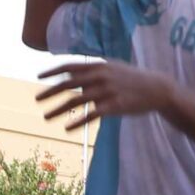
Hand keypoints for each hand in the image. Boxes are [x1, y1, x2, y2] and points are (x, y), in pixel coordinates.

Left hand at [37, 60, 167, 130]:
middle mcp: (100, 76)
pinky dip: (77, 121)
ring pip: (76, 101)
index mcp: (99, 65)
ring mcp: (107, 91)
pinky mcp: (114, 106)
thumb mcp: (113, 67)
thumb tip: (71, 73)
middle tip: (36, 99)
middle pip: (69, 84)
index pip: (70, 67)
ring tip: (46, 117)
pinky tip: (67, 128)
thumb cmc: (133, 79)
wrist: (157, 88)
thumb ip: (93, 69)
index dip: (53, 71)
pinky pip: (91, 115)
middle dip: (50, 92)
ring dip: (58, 109)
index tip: (39, 77)